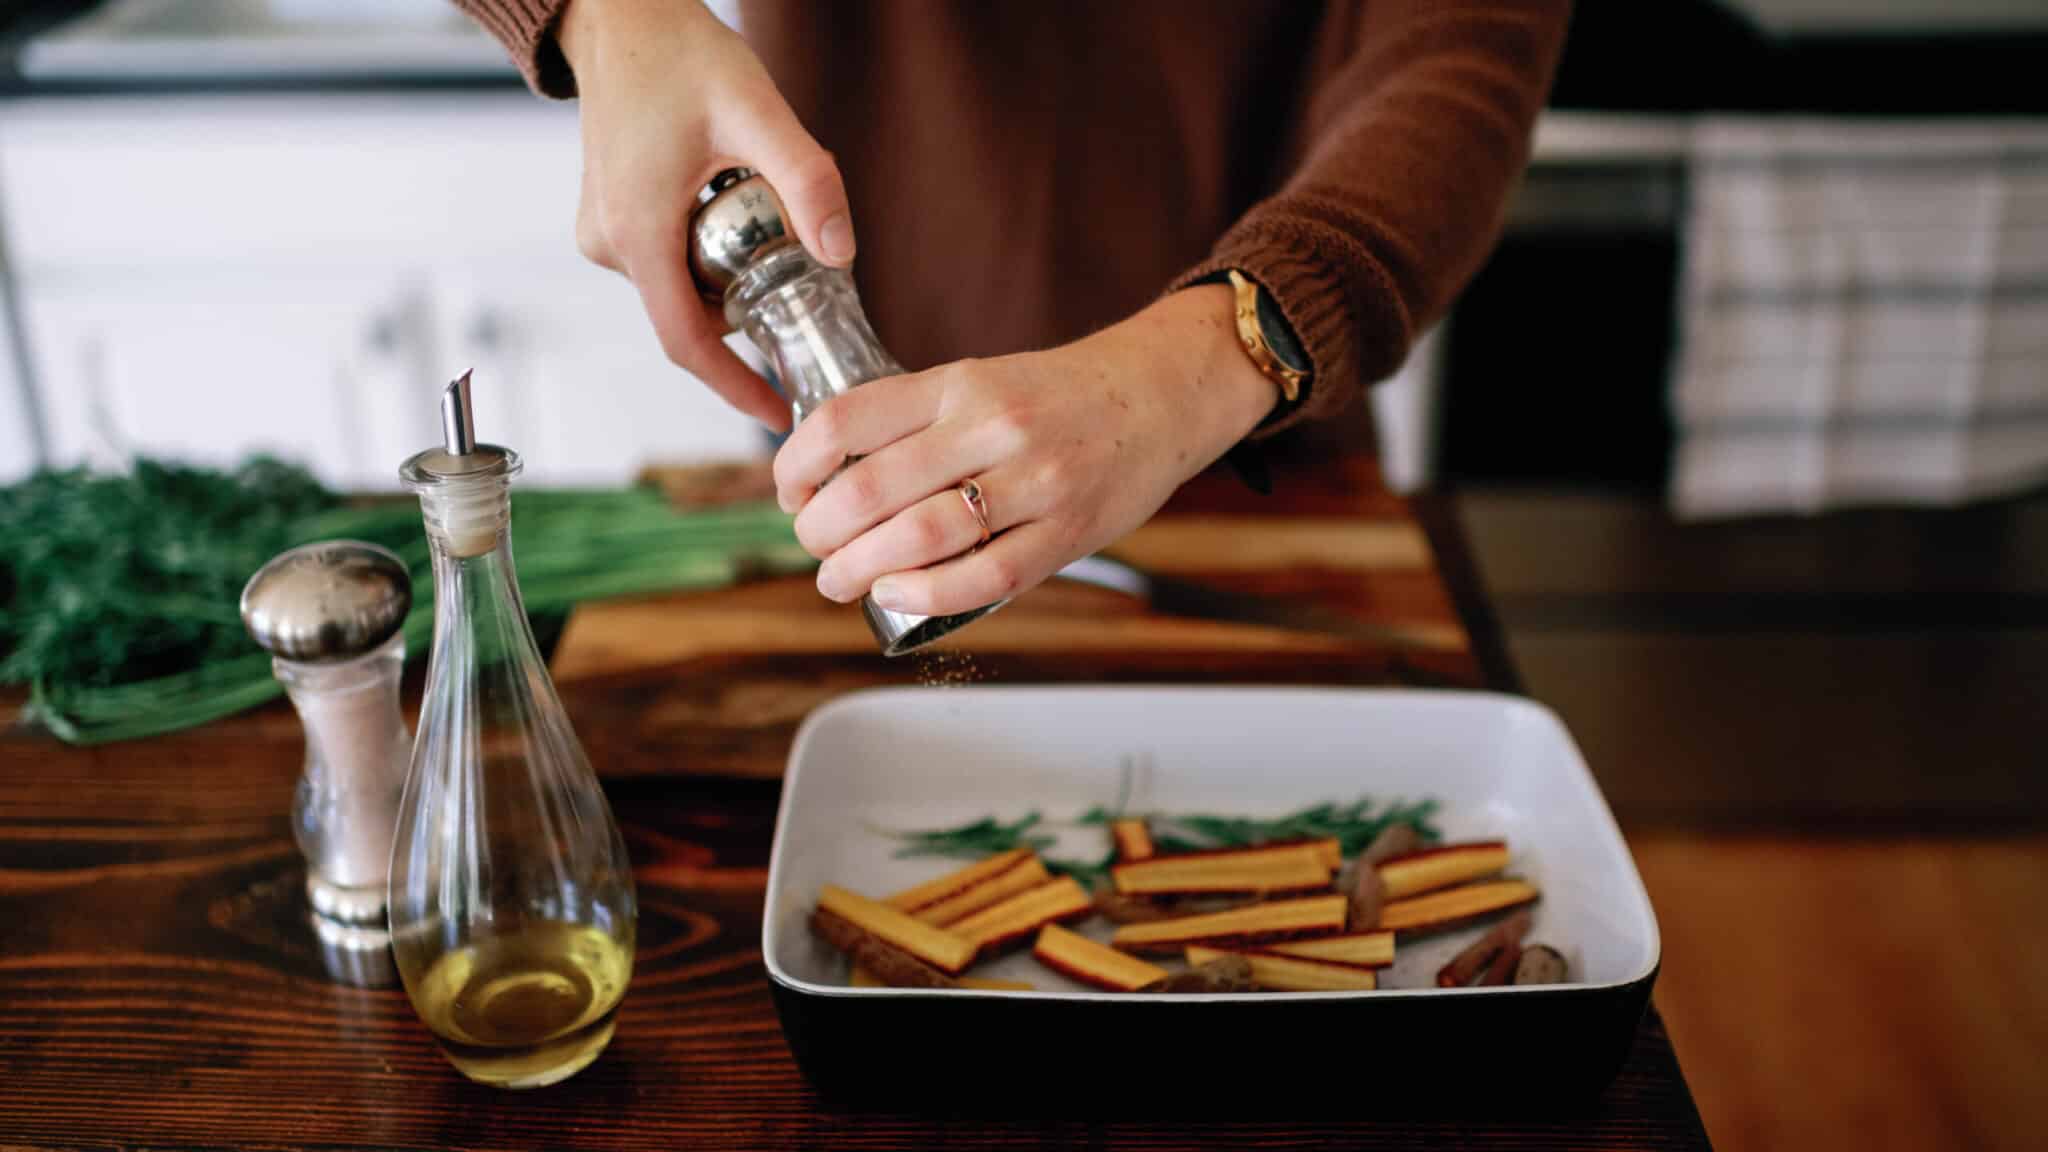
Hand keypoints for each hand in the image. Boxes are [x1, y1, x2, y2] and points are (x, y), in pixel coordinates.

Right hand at [560, 0, 852, 430]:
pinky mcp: (611, 223)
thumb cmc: (678, 55)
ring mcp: (604, 236)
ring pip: (684, 289)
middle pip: (694, 316)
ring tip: (770, 222)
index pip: (688, 344)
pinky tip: (737, 211)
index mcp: (637, 233)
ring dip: (733, 277)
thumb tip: (841, 254)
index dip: (736, 387)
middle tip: (806, 284)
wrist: (619, 18)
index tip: (779, 415)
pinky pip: (669, 264)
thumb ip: (805, 181)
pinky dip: (710, 257)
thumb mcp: (756, 111)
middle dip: (751, 314)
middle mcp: (610, 245)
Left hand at [773, 285, 1277, 614]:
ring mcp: (1034, 481)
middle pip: (871, 490)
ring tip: (841, 580)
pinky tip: (899, 595)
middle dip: (820, 532)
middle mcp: (992, 427)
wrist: (1159, 393)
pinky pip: (985, 576)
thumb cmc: (1057, 398)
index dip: (796, 465)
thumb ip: (918, 424)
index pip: (845, 421)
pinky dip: (928, 593)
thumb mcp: (980, 382)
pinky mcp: (1067, 531)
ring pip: (920, 537)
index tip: (790, 492)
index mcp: (959, 384)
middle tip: (814, 547)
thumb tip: (833, 483)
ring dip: (861, 570)